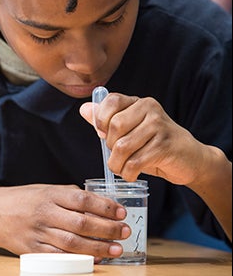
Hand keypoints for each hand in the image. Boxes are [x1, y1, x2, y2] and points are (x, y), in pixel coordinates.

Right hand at [0, 183, 130, 261]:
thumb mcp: (45, 189)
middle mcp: (45, 212)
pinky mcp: (31, 250)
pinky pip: (59, 257)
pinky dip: (79, 259)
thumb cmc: (22, 198)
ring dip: (98, 247)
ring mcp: (38, 233)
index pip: (82, 199)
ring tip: (116, 249)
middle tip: (125, 231)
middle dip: (107, 228)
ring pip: (73, 242)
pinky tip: (94, 259)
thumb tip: (97, 202)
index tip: (121, 211)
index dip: (105, 206)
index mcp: (50, 194)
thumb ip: (69, 194)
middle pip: (81, 222)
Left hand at [80, 92, 206, 184]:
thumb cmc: (156, 144)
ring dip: (117, 164)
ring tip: (123, 168)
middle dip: (110, 147)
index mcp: (138, 102)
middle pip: (114, 126)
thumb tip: (84, 109)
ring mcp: (158, 126)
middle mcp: (149, 108)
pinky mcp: (164, 146)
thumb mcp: (130, 130)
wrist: (191, 159)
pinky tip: (132, 174)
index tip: (103, 135)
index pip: (110, 102)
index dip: (101, 120)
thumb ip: (106, 121)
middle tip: (117, 156)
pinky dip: (128, 173)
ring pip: (123, 146)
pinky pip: (135, 162)